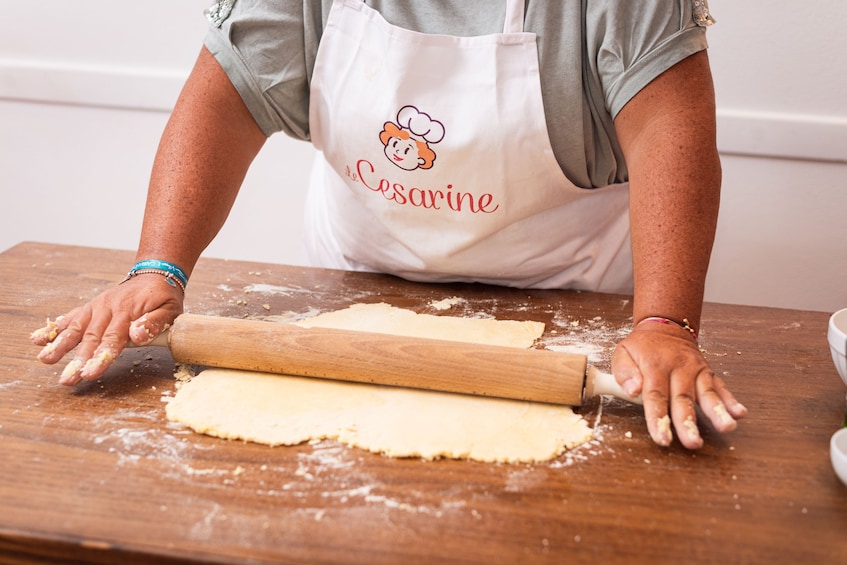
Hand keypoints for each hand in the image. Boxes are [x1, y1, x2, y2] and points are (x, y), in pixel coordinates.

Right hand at [31, 275, 183, 384]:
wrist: (155, 274)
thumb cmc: (164, 296)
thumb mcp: (170, 309)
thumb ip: (155, 323)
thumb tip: (137, 337)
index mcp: (128, 310)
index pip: (113, 338)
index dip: (101, 357)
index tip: (90, 373)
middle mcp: (108, 307)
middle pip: (90, 337)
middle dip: (78, 360)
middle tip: (67, 378)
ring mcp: (96, 307)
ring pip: (75, 327)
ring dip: (59, 344)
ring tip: (45, 359)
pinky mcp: (90, 307)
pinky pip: (70, 317)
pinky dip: (53, 328)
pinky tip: (37, 339)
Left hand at [611, 323, 746, 448]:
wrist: (665, 327)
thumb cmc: (642, 346)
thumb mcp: (623, 352)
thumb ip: (624, 373)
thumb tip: (632, 391)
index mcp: (655, 365)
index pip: (656, 396)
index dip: (659, 419)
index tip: (662, 439)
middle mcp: (679, 368)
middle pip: (683, 399)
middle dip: (688, 423)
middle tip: (693, 443)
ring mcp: (696, 370)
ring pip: (707, 393)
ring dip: (717, 412)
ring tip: (727, 427)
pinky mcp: (708, 372)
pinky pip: (721, 387)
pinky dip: (731, 400)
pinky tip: (739, 413)